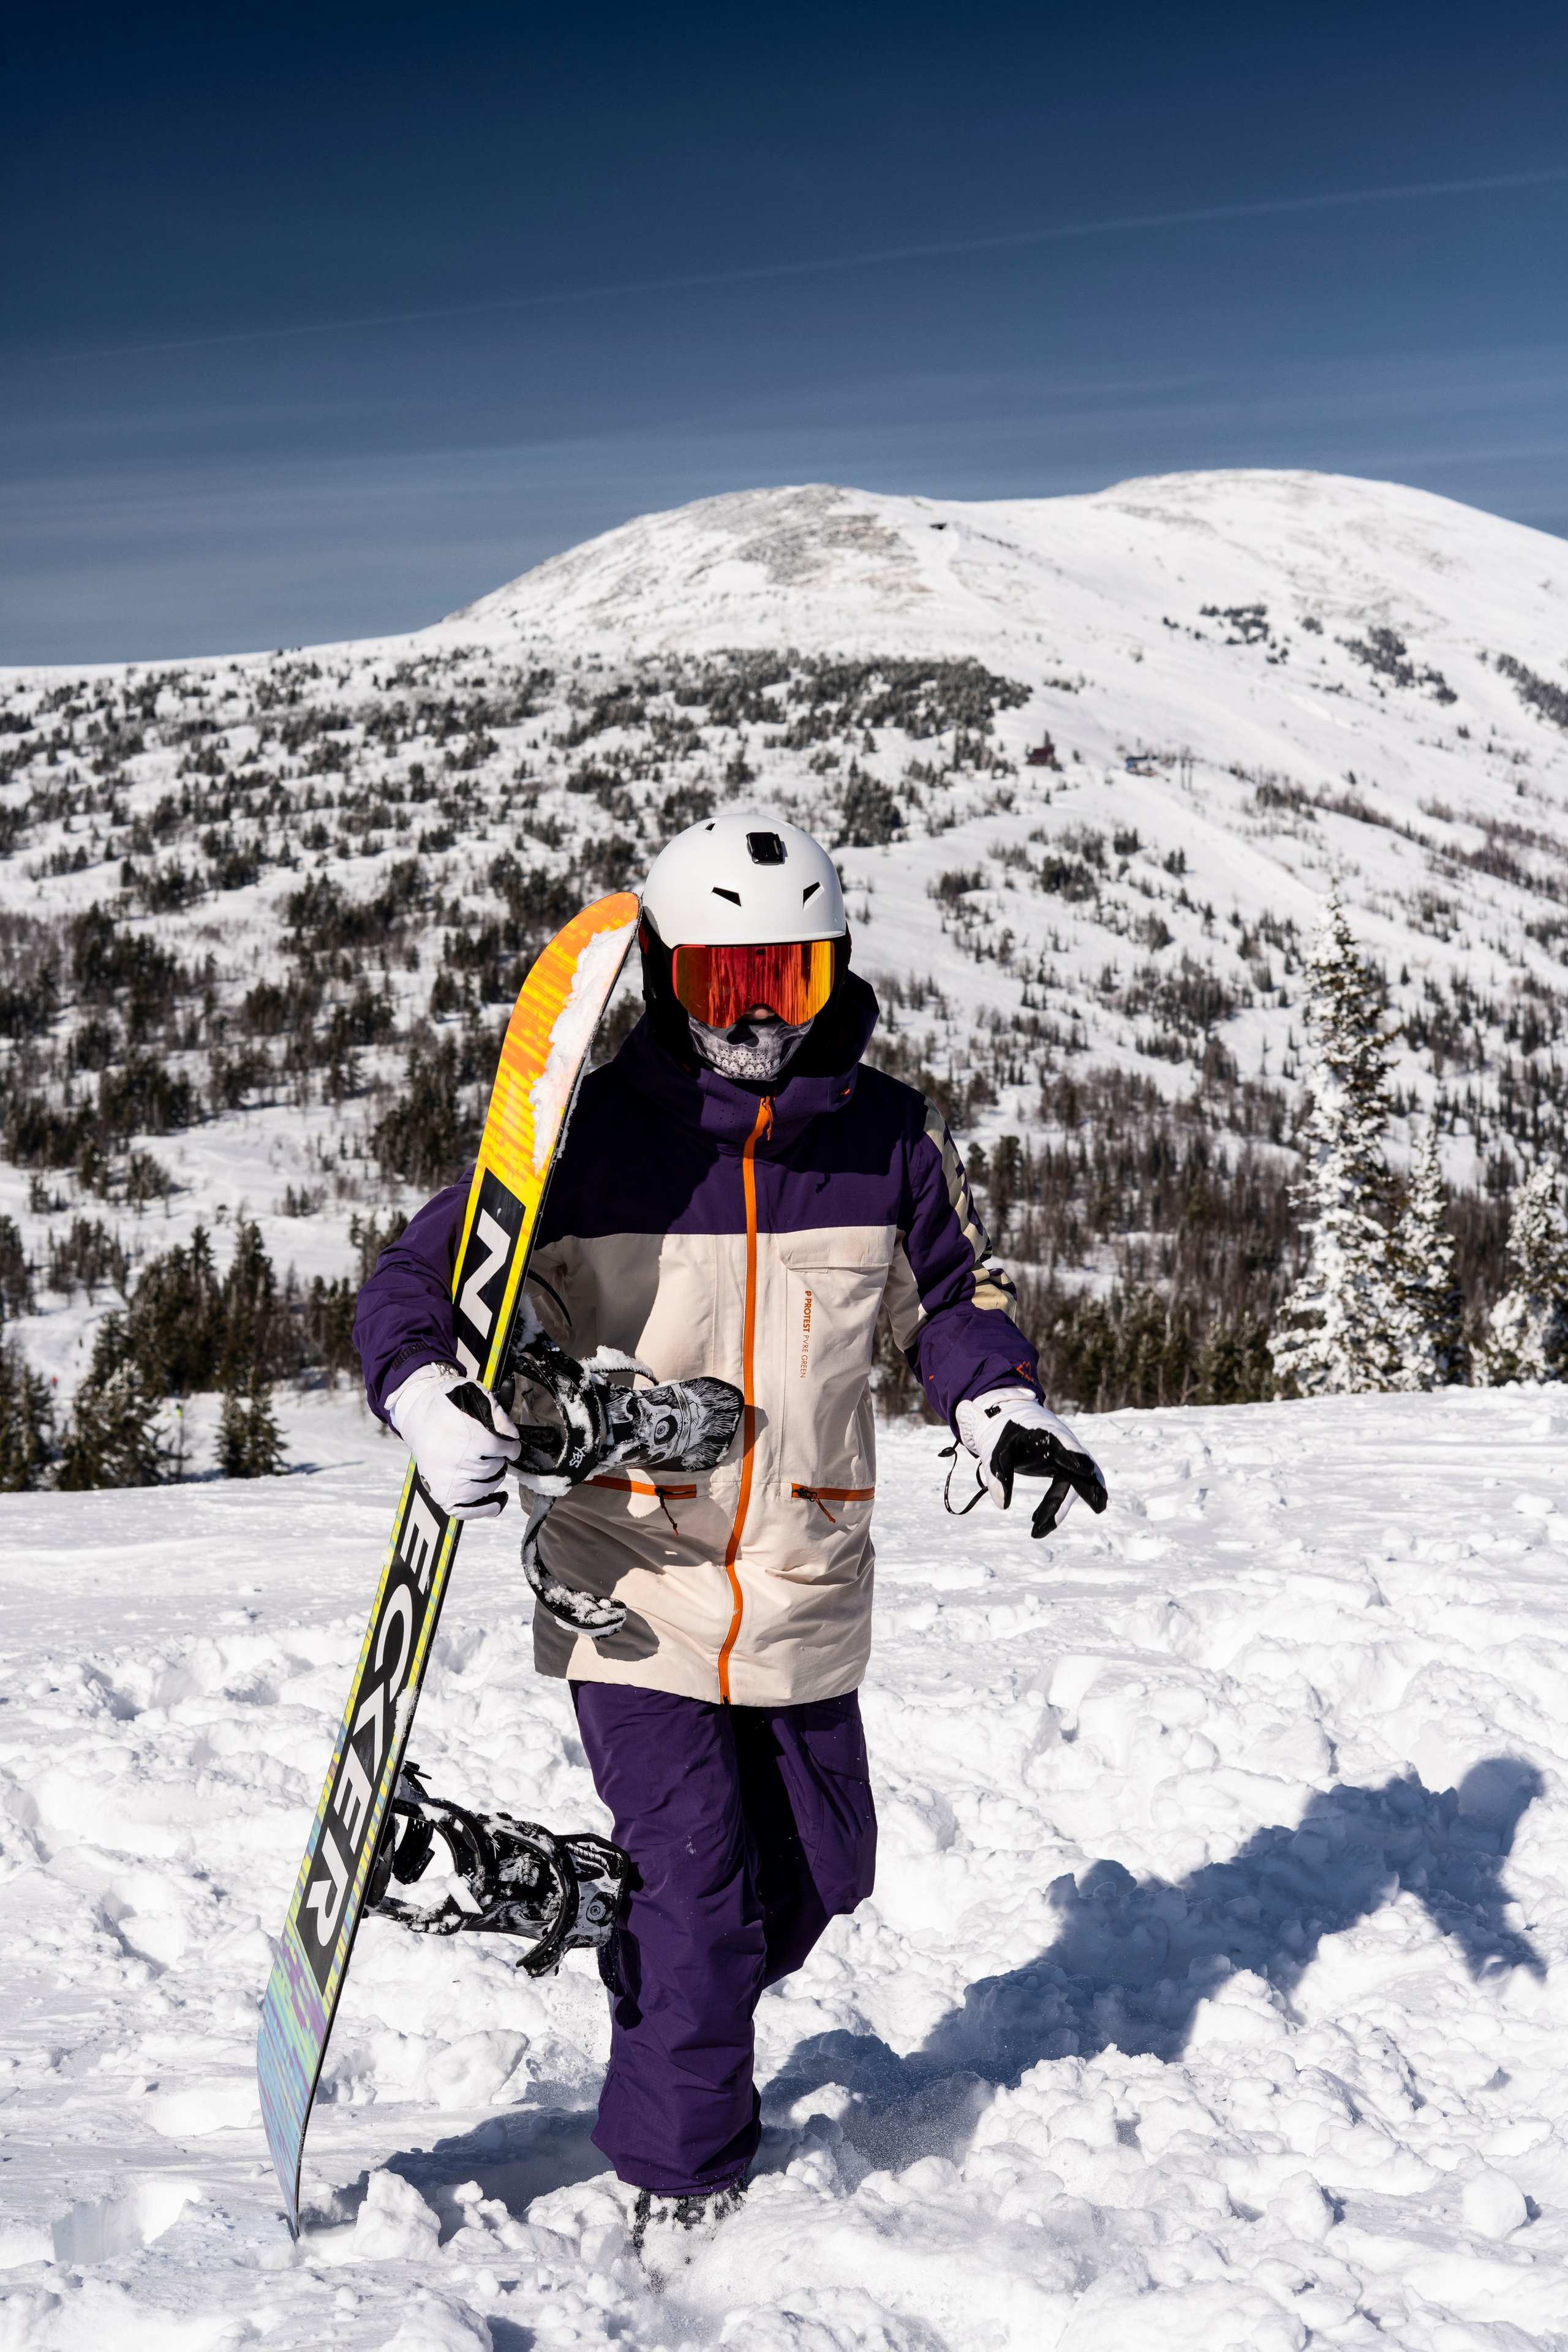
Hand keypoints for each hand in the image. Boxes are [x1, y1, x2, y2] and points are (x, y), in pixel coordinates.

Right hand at [386, 1362, 521, 1518]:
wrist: (418, 1415)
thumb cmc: (449, 1407)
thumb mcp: (476, 1398)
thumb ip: (500, 1417)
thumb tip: (514, 1438)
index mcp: (470, 1438)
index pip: (504, 1449)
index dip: (511, 1447)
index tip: (511, 1446)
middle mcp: (459, 1463)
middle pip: (495, 1468)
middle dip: (499, 1460)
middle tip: (494, 1454)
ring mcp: (449, 1482)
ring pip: (485, 1488)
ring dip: (493, 1479)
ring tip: (490, 1469)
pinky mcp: (441, 1494)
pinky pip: (466, 1510)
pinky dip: (483, 1509)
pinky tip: (497, 1502)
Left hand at [955, 1386, 1107, 1536]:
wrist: (1010, 1418)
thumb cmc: (1003, 1431)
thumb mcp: (994, 1451)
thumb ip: (997, 1475)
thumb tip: (1002, 1505)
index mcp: (1047, 1435)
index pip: (1063, 1445)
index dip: (1074, 1457)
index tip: (1086, 1470)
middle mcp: (1062, 1445)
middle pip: (1079, 1468)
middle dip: (1090, 1487)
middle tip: (1100, 1506)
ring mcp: (1065, 1457)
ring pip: (1072, 1484)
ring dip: (1062, 1507)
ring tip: (1046, 1529)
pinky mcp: (1062, 1468)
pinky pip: (1063, 1489)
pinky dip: (1054, 1507)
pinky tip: (1039, 1524)